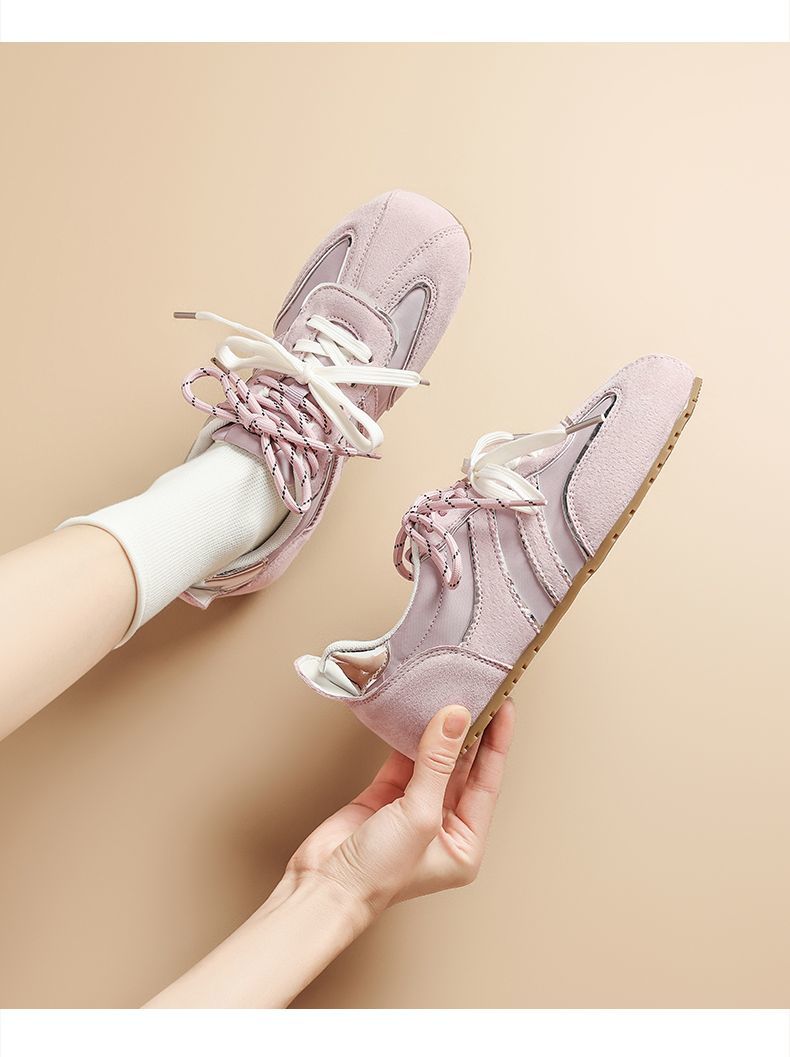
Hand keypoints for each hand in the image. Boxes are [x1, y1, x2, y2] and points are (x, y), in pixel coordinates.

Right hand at [147, 702, 515, 1007]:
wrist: (324, 886)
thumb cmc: (378, 874)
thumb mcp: (419, 815)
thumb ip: (437, 762)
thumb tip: (455, 718)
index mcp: (464, 844)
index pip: (487, 782)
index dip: (496, 744)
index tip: (503, 708)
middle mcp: (442, 828)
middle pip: (463, 770)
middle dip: (470, 734)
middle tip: (478, 695)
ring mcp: (412, 811)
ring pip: (433, 762)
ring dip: (440, 733)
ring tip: (450, 696)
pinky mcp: (384, 799)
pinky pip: (404, 762)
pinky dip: (408, 739)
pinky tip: (417, 716)